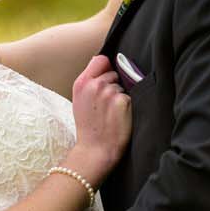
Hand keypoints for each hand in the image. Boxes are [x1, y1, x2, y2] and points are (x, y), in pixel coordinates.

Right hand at [70, 50, 132, 180]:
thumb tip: (105, 64)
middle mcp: (95, 84)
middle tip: (105, 106)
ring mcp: (109, 92)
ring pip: (122, 86)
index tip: (106, 80)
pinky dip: (127, 106)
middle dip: (113, 85)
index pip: (101, 59)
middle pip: (114, 73)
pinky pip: (130, 97)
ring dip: (120, 97)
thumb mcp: (79, 100)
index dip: (106, 68)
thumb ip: (89, 80)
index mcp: (81, 82)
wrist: (95, 150)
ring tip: (111, 113)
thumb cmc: (89, 127)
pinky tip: (119, 118)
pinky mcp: (123, 101)